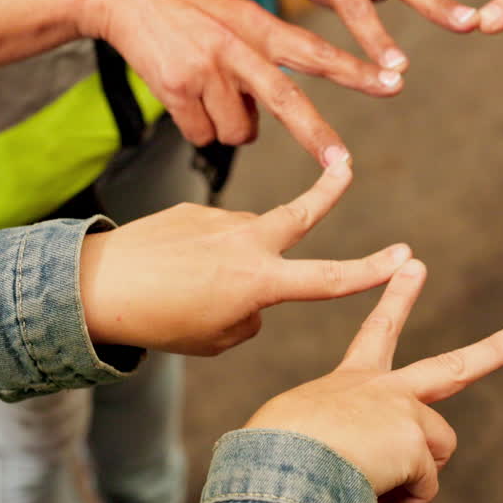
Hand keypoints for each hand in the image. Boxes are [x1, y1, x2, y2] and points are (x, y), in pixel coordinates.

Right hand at [73, 0, 393, 162]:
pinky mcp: (174, 87)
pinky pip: (202, 133)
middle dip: (316, 136)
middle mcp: (237, 46)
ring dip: (230, 126)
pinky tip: (183, 97)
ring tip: (209, 93)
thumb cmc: (185, 2)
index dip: (356, 69)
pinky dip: (197, 128)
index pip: (317, 50)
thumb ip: (262, 53)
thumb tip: (266, 112)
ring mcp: (205, 68)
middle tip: (342, 164)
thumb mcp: (235, 12)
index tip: (394, 81)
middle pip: (286, 100)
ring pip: (238, 131)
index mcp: (259, 25)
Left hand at [79, 154, 411, 355]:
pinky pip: (212, 234)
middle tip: (346, 165)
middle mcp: (247, 242)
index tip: (404, 258)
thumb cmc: (160, 322)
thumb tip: (254, 290)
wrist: (97, 285)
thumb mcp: (217, 337)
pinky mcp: (193, 208)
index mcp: (259, 281)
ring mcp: (219, 219)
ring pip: (245, 238)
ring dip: (233, 258)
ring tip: (186, 285)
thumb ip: (250, 313)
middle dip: (329, 189)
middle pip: (302, 212)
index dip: (372, 271)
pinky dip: (202, 252)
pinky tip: (170, 267)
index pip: (329, 277)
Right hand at [245, 260, 502, 502]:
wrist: (275, 464)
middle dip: (494, 350)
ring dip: (414, 480)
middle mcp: (384, 389)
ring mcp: (405, 412)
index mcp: (351, 383)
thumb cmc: (274, 454)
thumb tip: (367, 469)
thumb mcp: (302, 430)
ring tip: (368, 490)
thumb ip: (344, 436)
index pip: (377, 334)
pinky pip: (424, 488)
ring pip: (436, 451)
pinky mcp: (417, 442)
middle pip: (452, 368)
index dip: (397, 299)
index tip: (414, 266)